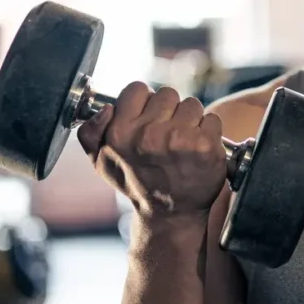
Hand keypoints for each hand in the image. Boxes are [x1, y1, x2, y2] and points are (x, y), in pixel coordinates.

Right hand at [77, 82, 226, 219]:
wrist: (170, 214)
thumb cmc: (137, 183)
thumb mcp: (101, 162)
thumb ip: (91, 131)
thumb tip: (105, 108)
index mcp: (122, 133)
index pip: (137, 89)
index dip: (144, 102)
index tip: (147, 118)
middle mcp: (150, 134)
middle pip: (167, 94)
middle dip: (169, 110)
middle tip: (167, 134)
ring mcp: (180, 139)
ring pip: (191, 104)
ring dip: (190, 120)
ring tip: (183, 143)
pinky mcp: (206, 146)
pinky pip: (212, 119)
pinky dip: (209, 131)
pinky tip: (198, 149)